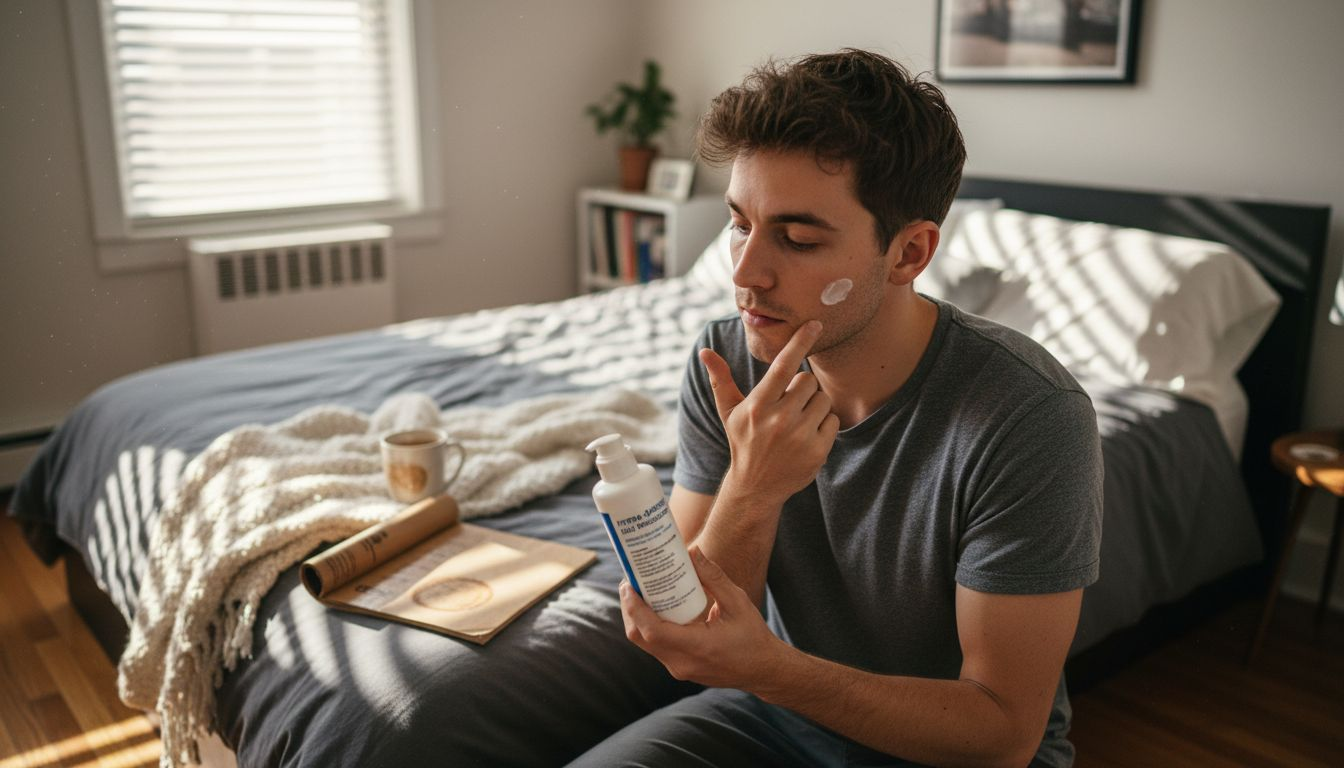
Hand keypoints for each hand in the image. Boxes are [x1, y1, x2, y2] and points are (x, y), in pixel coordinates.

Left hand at [620, 547, 788, 689]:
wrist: (762, 669)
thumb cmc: (752, 635)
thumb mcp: (737, 602)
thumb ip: (713, 577)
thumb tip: (691, 551)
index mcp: (697, 647)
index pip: (652, 630)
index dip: (634, 607)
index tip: (627, 584)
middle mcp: (682, 663)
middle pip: (640, 637)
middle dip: (629, 608)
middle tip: (631, 581)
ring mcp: (678, 669)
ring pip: (645, 643)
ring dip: (637, 618)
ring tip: (640, 591)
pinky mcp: (678, 668)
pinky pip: (655, 647)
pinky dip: (649, 627)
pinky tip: (655, 607)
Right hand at [700, 320, 839, 500]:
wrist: (755, 487)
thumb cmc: (743, 442)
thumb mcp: (729, 412)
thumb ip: (720, 380)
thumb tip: (705, 352)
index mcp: (757, 406)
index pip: (782, 366)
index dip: (799, 342)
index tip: (815, 324)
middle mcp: (779, 420)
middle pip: (808, 381)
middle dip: (802, 389)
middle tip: (789, 406)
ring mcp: (799, 436)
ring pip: (823, 399)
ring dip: (814, 406)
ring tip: (796, 423)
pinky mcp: (817, 451)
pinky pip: (833, 420)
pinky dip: (824, 425)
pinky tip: (806, 437)